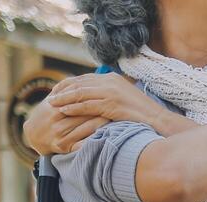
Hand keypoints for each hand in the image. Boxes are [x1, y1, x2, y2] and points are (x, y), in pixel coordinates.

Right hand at [24, 96, 111, 155]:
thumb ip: (64, 90)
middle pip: (84, 113)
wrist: (32, 135)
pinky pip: (83, 144)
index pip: (78, 100)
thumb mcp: (51, 100)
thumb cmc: (45, 114)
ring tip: (115, 118)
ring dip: (103, 123)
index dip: (93, 97)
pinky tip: (107, 136)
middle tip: (117, 105)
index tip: (108, 93)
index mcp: (54, 107)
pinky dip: (95, 139)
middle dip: (101, 109)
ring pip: (87, 128)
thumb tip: (84, 79)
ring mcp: (60, 135)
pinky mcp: (64, 147)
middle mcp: (57, 121)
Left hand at [48, 72, 173, 128]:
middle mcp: (109, 81)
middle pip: (79, 83)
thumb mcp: (122, 100)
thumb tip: (95, 100)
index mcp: (111, 78)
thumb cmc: (141, 114)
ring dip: (64, 99)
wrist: (157, 119)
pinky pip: (87, 105)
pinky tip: (64, 110)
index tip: (56, 91)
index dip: (68, 85)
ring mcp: (110, 92)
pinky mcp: (111, 104)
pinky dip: (74, 107)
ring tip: (52, 104)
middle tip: (50, 97)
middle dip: (62, 90)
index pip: (84, 78)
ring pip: (80, 93)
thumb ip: (108, 96)